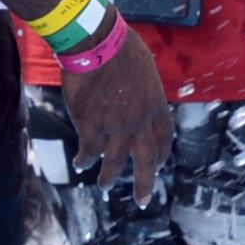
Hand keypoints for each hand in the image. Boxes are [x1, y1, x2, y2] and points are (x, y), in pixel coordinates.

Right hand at [61, 20, 173, 189]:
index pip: (164, 137)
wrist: (96, 43)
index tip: (158, 164)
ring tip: (104, 185)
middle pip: (146, 160)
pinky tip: (79, 163)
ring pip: (115, 162)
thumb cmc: (120, 46)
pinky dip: (84, 159)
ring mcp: (115, 127)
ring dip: (109, 176)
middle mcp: (139, 122)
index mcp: (156, 105)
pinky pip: (89, 151)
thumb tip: (140, 90)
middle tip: (143, 201)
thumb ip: (144, 87)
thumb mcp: (144, 66)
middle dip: (145, 183)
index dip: (161, 153)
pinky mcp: (91, 126)